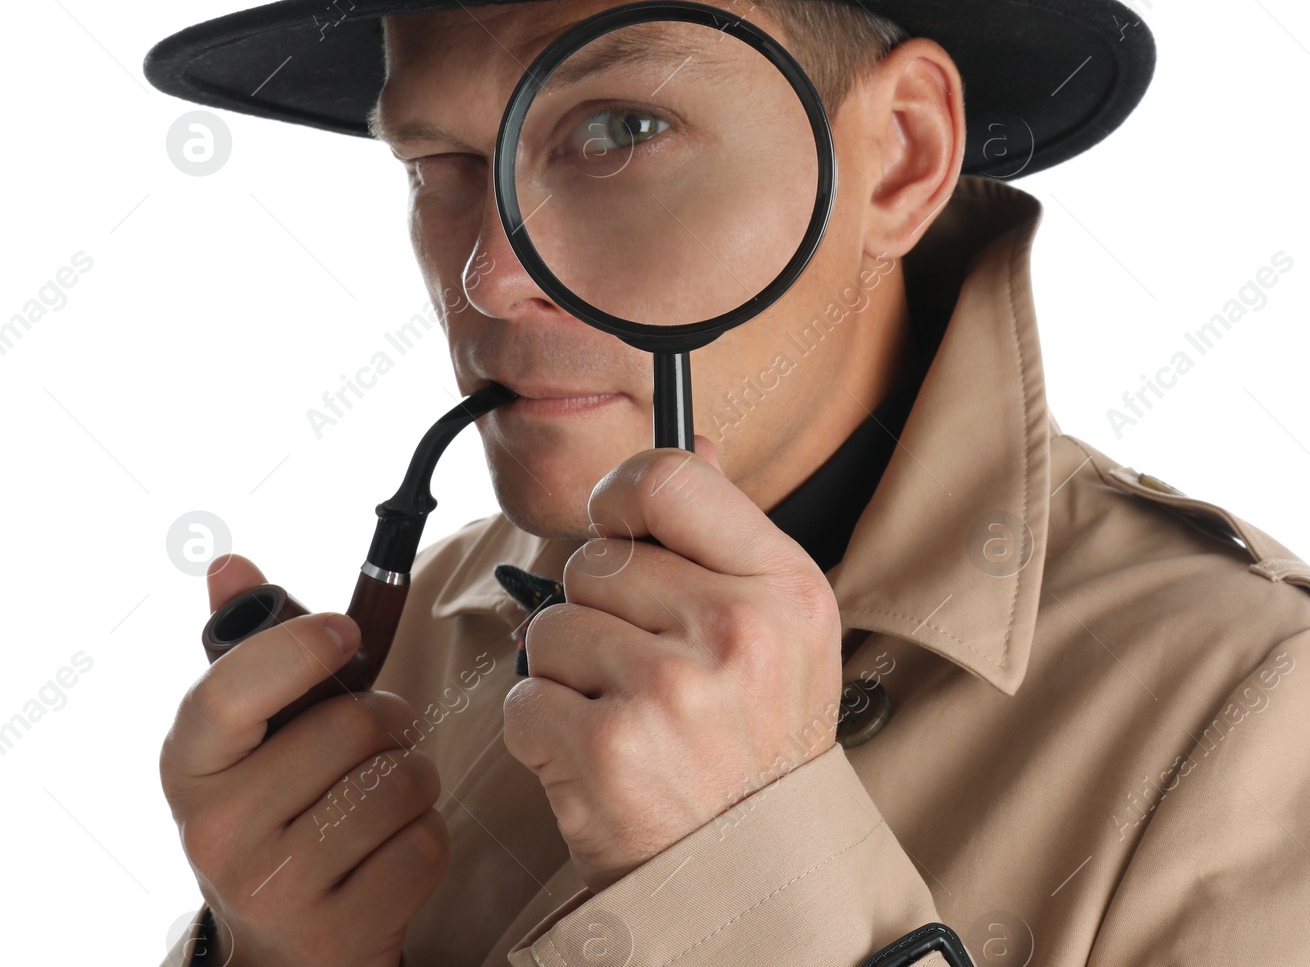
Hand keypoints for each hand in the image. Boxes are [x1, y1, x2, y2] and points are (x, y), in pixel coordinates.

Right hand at [159, 554, 449, 966]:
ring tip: (380, 795)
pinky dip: (426, 835)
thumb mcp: (249, 737)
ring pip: (399, 779)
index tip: (345, 632)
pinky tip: (388, 850)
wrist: (281, 942)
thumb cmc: (278, 809)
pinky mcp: (336, 930)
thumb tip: (230, 561)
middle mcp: (214, 831)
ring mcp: (273, 888)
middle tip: (375, 738)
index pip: (233, 689)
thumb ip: (251, 649)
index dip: (300, 648)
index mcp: (187, 765)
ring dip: (413, 775)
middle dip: (388, 718)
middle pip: (352, 725)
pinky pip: (425, 841)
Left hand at [503, 435, 843, 892]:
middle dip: (601, 610)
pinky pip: (524, 695)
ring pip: (551, 624)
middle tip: (649, 671)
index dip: (622, 497)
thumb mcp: (781, 631)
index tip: (620, 530)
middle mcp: (736, 630)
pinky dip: (541, 731)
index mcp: (786, 587)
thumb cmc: (755, 745)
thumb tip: (695, 438)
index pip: (670, 478)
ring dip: (568, 673)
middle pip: (596, 558)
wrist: (751, 871)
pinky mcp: (606, 747)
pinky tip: (596, 758)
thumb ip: (727, 536)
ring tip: (627, 717)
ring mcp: (671, 689)